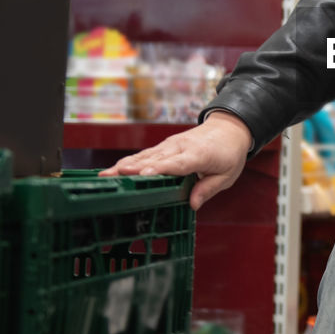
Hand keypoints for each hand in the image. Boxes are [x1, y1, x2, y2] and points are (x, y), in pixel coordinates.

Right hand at [101, 111, 251, 209]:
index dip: (159, 170)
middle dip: (132, 169)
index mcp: (199, 155)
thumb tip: (192, 205)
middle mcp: (181, 147)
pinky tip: (115, 170)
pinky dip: (131, 162)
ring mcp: (171, 145)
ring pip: (146, 156)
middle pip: (154, 159)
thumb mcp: (227, 175)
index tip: (143, 176)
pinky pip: (146, 154)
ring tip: (105, 175)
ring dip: (125, 165)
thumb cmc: (229, 153)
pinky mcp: (165, 145)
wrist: (229, 128)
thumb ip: (208, 189)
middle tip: (110, 178)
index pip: (177, 164)